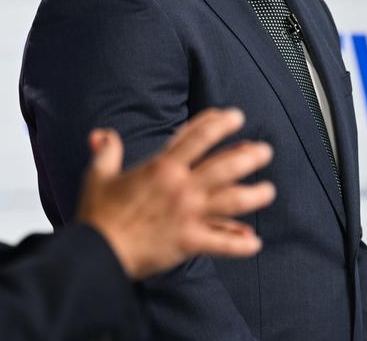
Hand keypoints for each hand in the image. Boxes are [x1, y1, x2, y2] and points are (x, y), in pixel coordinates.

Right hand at [75, 107, 274, 279]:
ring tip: (268, 191)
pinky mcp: (189, 242)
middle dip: (248, 155)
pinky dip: (240, 244)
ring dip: (254, 195)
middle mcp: (180, 187)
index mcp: (161, 167)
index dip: (218, 123)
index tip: (234, 116)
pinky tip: (254, 242)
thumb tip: (102, 135)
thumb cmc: (98, 214)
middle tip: (264, 151)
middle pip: (224, 166)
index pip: (196, 137)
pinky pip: (222, 243)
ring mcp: (188, 215)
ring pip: (232, 200)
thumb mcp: (98, 175)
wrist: (98, 250)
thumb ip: (106, 151)